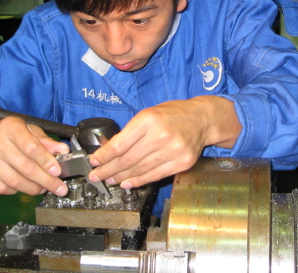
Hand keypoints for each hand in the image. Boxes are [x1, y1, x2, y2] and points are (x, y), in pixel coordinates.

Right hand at [0, 115, 69, 196]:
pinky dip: (14, 191)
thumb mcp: (28, 130)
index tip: (57, 172)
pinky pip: (0, 188)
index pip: (31, 148)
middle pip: (25, 167)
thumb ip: (46, 141)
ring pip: (14, 181)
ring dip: (32, 188)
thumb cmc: (7, 133)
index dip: (46, 162)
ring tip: (42, 188)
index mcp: (10, 126)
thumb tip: (62, 151)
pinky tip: (21, 186)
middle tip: (57, 187)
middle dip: (45, 180)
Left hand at [88, 96, 240, 188]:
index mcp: (149, 120)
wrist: (202, 118)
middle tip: (96, 176)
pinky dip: (139, 181)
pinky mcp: (181, 162)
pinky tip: (128, 183)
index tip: (94, 161)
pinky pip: (155, 175)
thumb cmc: (174, 114)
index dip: (104, 156)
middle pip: (127, 159)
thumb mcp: (149, 113)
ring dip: (121, 177)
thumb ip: (132, 131)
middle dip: (108, 170)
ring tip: (110, 179)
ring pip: (140, 169)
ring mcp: (173, 150)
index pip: (120, 144)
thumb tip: (110, 150)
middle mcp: (160, 135)